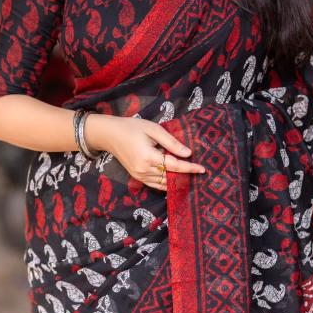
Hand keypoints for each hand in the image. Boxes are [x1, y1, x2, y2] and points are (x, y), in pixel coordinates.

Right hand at [84, 114, 205, 191]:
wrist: (110, 134)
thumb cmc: (132, 127)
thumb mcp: (154, 129)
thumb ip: (171, 142)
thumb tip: (188, 153)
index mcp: (149, 157)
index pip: (175, 166)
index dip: (190, 168)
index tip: (203, 169)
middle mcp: (144, 170)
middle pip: (170, 176)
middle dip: (185, 175)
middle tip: (199, 172)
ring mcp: (140, 176)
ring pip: (163, 183)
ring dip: (176, 181)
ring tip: (190, 176)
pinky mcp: (137, 177)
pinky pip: (155, 185)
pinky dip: (166, 184)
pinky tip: (175, 180)